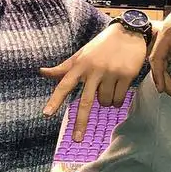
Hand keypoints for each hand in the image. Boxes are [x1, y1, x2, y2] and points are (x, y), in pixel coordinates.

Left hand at [40, 23, 149, 140]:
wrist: (129, 32)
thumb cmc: (102, 45)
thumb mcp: (81, 54)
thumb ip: (63, 67)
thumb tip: (41, 72)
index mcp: (80, 65)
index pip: (64, 85)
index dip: (55, 100)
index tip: (47, 114)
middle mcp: (94, 70)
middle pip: (86, 101)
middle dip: (80, 122)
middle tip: (76, 139)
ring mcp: (111, 73)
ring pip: (105, 102)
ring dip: (107, 102)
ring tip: (109, 88)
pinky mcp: (126, 75)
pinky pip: (119, 99)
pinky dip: (117, 100)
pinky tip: (119, 89)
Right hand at [149, 0, 170, 102]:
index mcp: (167, 36)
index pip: (157, 57)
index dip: (158, 74)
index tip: (162, 89)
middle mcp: (164, 41)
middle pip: (158, 65)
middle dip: (166, 83)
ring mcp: (168, 45)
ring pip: (163, 66)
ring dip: (169, 81)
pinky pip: (169, 64)